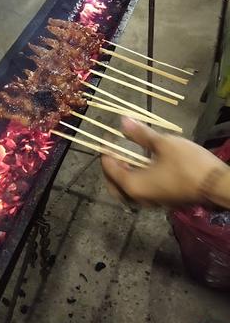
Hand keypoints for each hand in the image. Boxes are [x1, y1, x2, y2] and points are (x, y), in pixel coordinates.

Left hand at [101, 117, 228, 206]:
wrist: (216, 185)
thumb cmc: (188, 163)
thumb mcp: (163, 144)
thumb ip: (140, 134)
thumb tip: (123, 120)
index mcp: (132, 185)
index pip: (109, 168)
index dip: (106, 151)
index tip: (109, 136)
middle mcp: (137, 198)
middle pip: (113, 184)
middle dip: (110, 167)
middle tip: (115, 150)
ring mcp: (150, 202)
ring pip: (126, 190)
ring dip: (123, 174)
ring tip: (128, 156)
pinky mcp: (161, 202)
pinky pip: (139, 192)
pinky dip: (135, 180)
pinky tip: (143, 165)